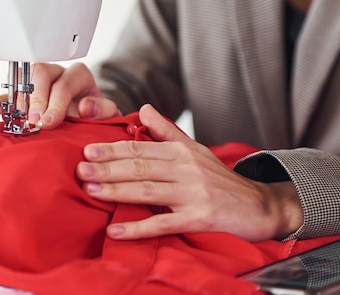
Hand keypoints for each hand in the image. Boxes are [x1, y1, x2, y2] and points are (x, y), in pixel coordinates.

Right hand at [0, 62, 121, 128]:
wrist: (86, 124)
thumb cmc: (95, 119)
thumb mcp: (107, 116)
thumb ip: (104, 111)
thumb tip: (86, 107)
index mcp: (77, 76)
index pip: (64, 83)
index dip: (56, 103)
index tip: (49, 121)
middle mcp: (55, 75)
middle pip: (39, 73)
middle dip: (35, 99)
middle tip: (32, 121)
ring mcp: (35, 84)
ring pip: (20, 80)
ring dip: (15, 102)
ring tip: (13, 122)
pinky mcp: (19, 96)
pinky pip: (3, 96)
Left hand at [76, 104, 303, 241]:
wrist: (259, 206)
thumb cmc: (220, 178)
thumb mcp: (195, 149)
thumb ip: (166, 131)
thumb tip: (142, 109)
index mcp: (181, 151)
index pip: (140, 147)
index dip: (112, 149)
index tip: (87, 151)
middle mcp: (186, 169)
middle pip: (140, 166)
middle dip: (108, 168)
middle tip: (79, 170)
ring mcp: (193, 194)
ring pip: (147, 190)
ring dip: (116, 192)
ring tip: (90, 192)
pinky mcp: (200, 219)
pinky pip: (163, 223)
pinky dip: (137, 228)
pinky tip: (115, 230)